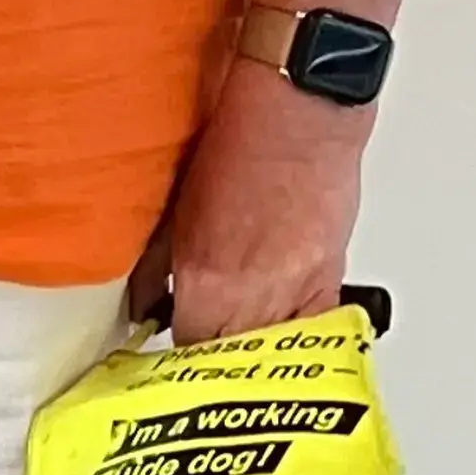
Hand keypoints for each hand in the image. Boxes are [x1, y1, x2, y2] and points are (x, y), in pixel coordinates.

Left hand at [136, 57, 370, 342]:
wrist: (299, 114)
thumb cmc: (238, 144)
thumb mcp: (176, 206)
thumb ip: (157, 267)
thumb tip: (145, 305)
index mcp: (205, 280)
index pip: (186, 351)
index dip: (177, 358)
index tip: (171, 354)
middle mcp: (252, 295)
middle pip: (228, 359)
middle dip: (211, 357)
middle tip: (202, 351)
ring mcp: (296, 291)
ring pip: (271, 353)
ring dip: (253, 350)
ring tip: (239, 343)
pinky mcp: (330, 278)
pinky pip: (315, 332)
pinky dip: (297, 336)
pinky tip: (282, 326)